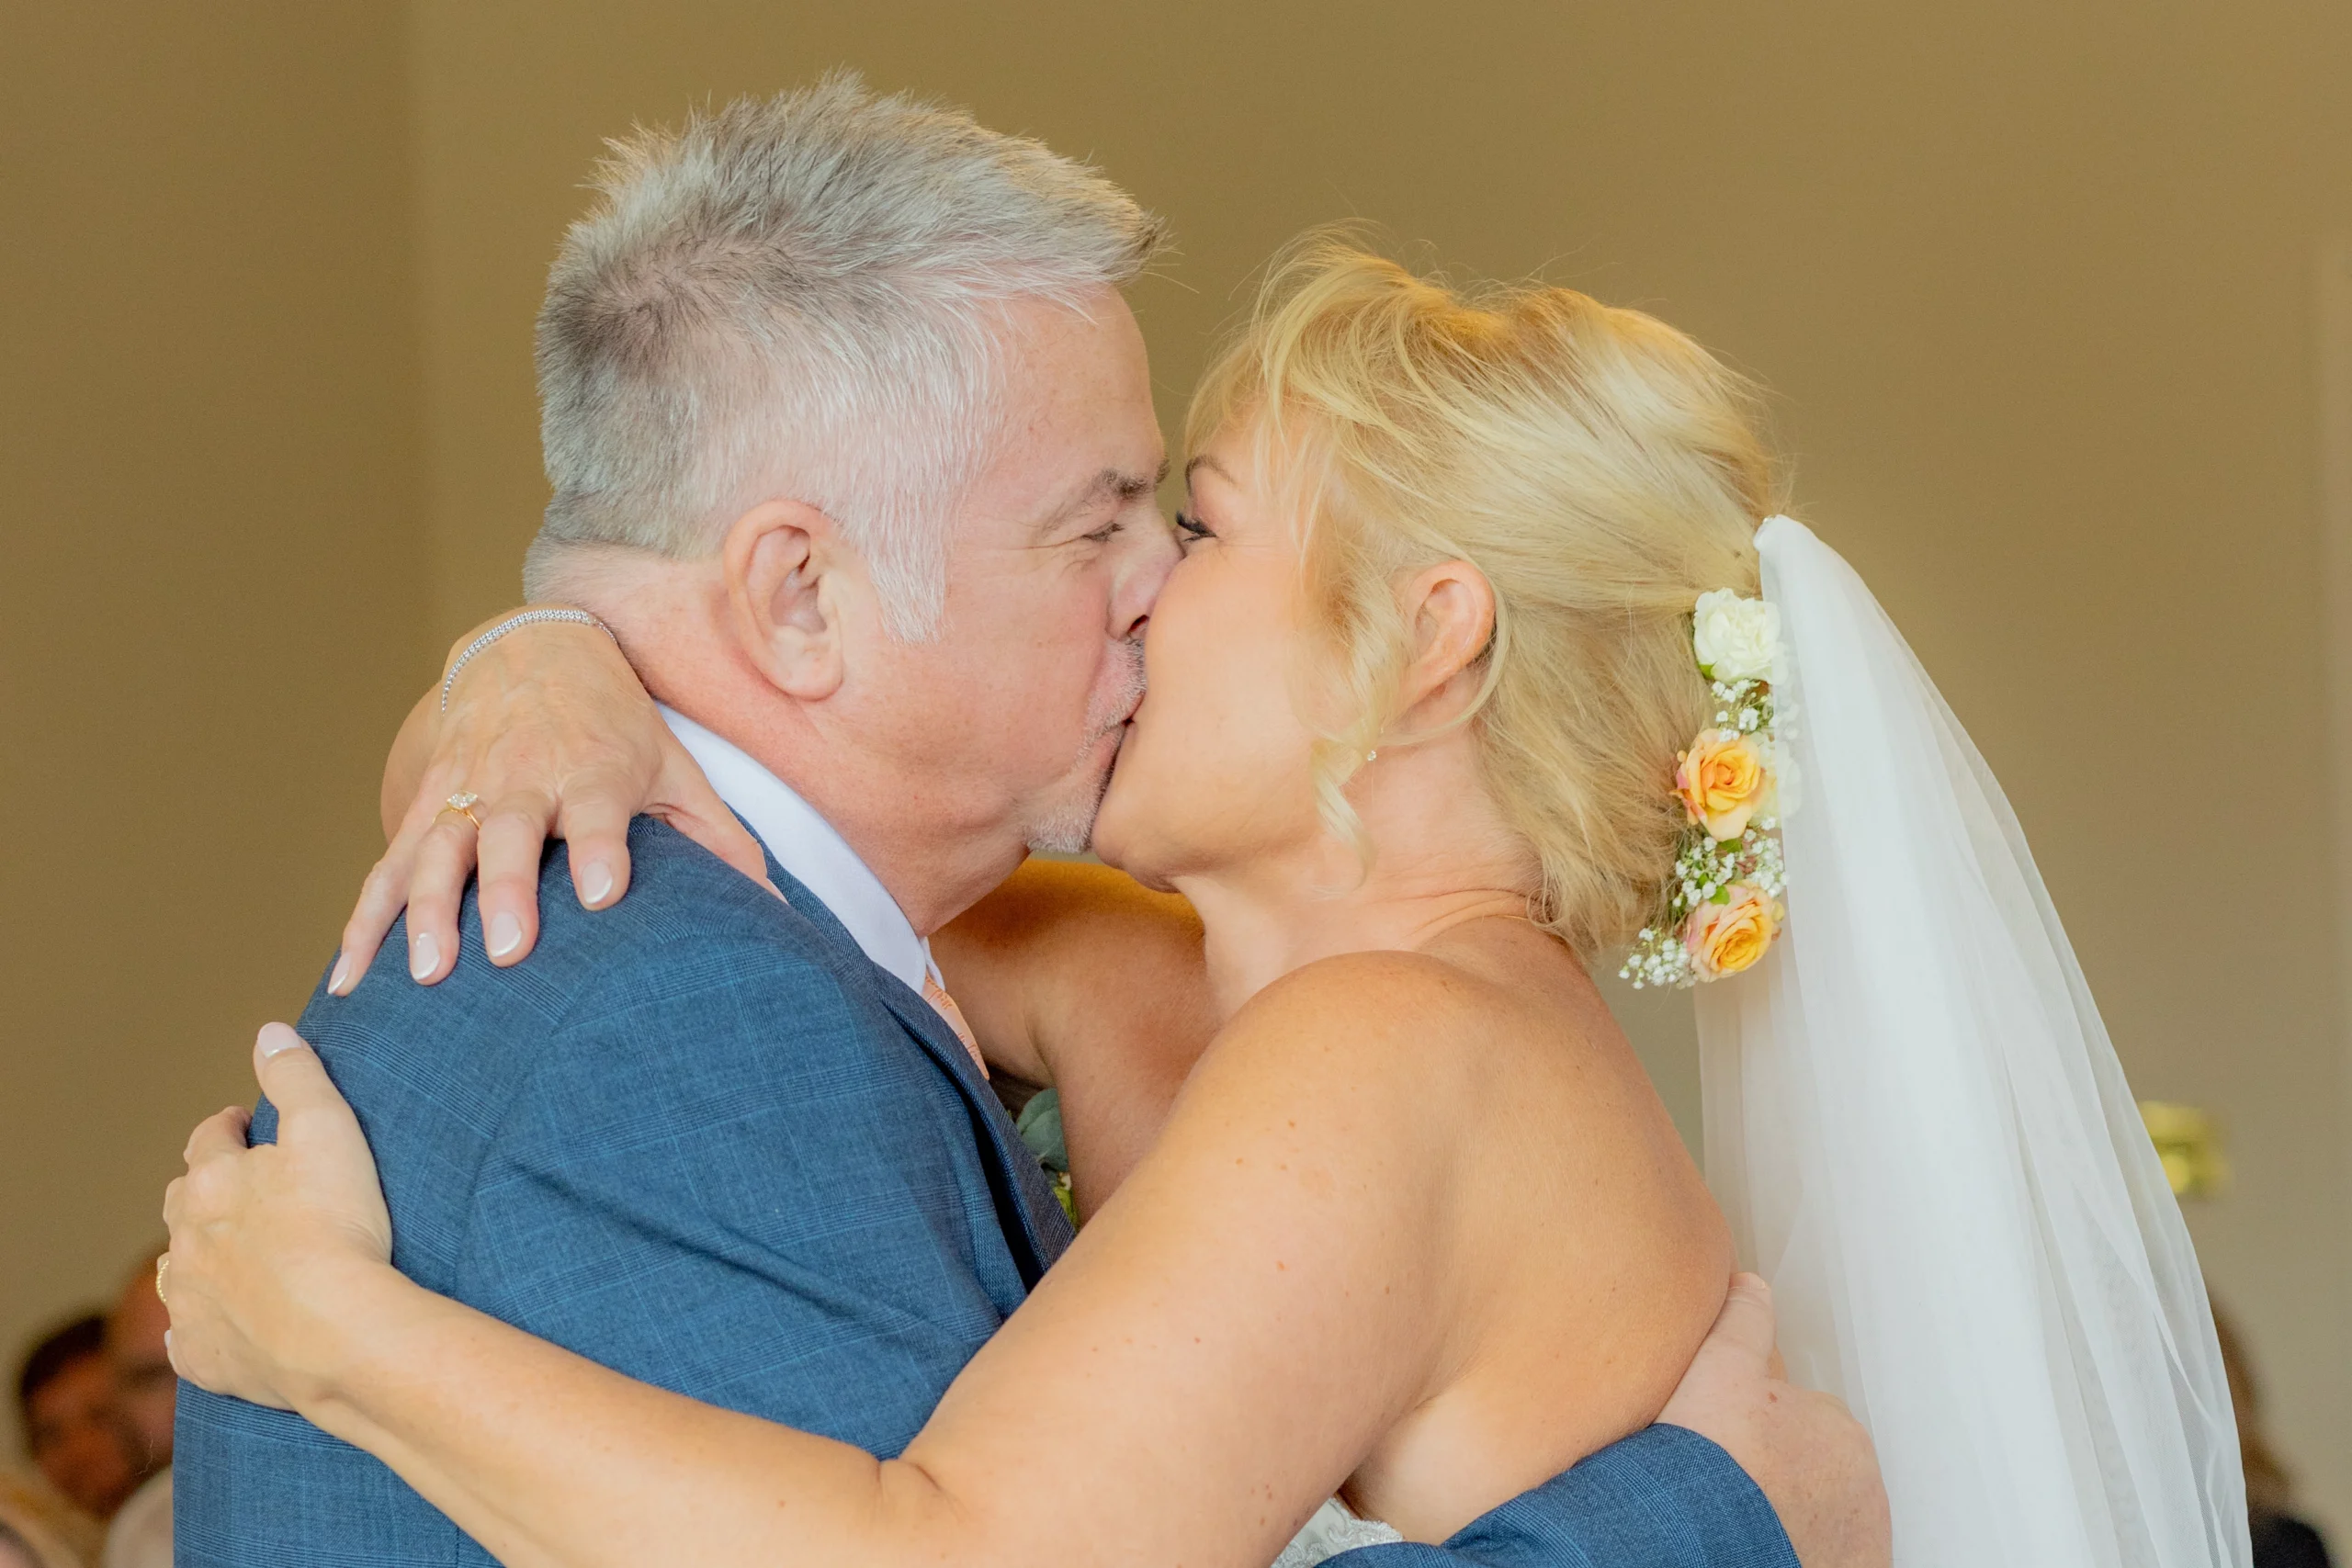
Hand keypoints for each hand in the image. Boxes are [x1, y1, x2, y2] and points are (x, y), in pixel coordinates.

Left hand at [163, 1024, 399, 1411]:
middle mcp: (188, 1239)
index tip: (247, 1125)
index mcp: (213, 1181)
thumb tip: (270, 1033)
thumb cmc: (335, 1226)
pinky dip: (204, 1325)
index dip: (229, 1127)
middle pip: (183, 1202)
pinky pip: (190, 1338)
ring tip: (231, 1254)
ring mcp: (191, 1301)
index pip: (210, 1139)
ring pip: (178, 1269)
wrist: (335, 1330)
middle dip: (205, 1190)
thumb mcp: (328, 1128)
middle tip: (242, 1188)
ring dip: (199, 1256)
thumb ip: (297, 1076)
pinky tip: (224, 1323)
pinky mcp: (204, 1355)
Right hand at [333, 611, 768, 991]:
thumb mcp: (675, 769)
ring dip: (425, 912)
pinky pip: (385, 868)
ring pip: (435, 851)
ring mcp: (465, 791)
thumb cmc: (618, 727)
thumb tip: (778, 915)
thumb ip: (721, 841)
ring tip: (426, 974)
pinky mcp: (424, 805)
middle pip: (509, 834)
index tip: (603, 894)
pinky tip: (349, 981)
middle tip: (508, 950)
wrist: (533, 648)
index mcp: (594, 769)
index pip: (598, 810)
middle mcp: (524, 778)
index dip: (600, 848)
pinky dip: (363, 923)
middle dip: (505, 889)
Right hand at [1659, 1274, 1890, 1567]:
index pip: (1802, 1423)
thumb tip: (1751, 1282)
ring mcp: (1860, 1539)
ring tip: (1743, 1518)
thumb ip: (1742, 1319)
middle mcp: (1864, 1487)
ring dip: (1794, 1516)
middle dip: (1783, 1476)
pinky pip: (1834, 1555)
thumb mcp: (1720, 1368)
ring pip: (1823, 1517)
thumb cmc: (1711, 1462)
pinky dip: (1811, 1551)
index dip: (1759, 1433)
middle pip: (1817, 1472)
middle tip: (1732, 1487)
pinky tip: (1770, 1545)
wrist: (1703, 1541)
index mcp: (1840, 1431)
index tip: (1731, 1450)